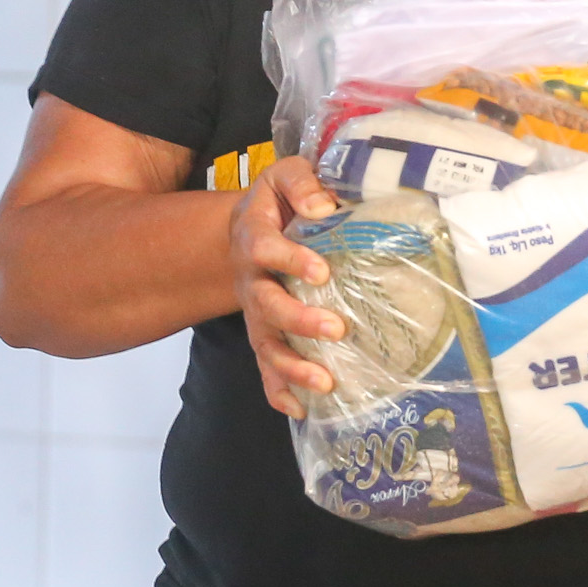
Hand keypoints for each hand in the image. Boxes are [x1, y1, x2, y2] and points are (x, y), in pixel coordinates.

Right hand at [232, 156, 345, 419]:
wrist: (250, 226)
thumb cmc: (279, 202)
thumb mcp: (285, 176)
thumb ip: (303, 182)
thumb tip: (325, 206)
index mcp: (254, 236)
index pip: (264, 248)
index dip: (290, 259)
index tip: (322, 271)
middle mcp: (250, 279)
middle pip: (265, 305)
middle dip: (298, 321)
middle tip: (337, 330)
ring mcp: (255, 311)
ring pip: (264, 343)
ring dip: (291, 366)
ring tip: (324, 382)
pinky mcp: (264, 332)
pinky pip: (264, 367)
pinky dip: (278, 390)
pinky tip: (301, 410)